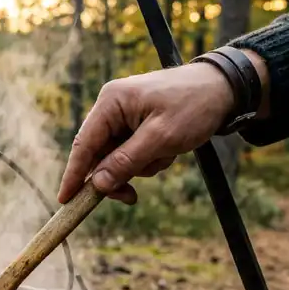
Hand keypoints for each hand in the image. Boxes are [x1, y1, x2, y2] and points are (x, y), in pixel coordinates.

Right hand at [57, 62, 237, 204]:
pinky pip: (132, 153)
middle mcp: (112, 107)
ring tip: (166, 155)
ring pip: (117, 158)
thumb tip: (97, 184)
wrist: (223, 89)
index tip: (64, 200)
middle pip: (99, 155)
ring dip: (140, 167)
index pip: (84, 145)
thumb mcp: (161, 138)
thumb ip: (126, 162)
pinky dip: (149, 160)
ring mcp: (124, 116)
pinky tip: (168, 151)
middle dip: (118, 174)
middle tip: (131, 197)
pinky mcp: (137, 124)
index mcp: (111, 102)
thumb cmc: (193, 106)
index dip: (74, 175)